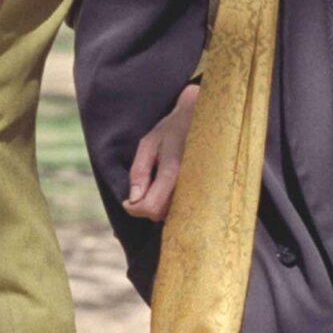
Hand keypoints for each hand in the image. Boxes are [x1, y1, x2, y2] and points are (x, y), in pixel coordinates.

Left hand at [125, 83, 195, 220]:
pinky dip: (170, 203)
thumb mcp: (149, 144)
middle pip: (161, 214)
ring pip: (172, 213)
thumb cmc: (172, 130)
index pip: (151, 207)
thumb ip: (140, 172)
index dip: (134, 208)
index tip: (127, 201)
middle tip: (143, 189)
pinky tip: (168, 188)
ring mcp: (199, 189)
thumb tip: (133, 200)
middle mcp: (188, 183)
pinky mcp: (204, 190)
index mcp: (173, 170)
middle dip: (146, 207)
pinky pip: (183, 208)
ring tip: (157, 185)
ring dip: (159, 206)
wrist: (202, 118)